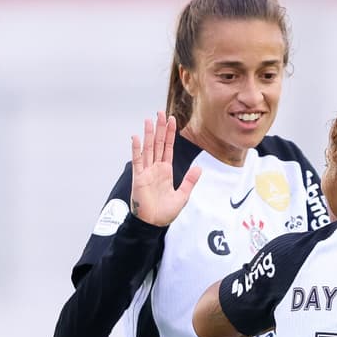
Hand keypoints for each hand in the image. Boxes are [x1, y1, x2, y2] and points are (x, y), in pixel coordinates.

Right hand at [130, 112, 201, 226]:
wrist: (153, 223)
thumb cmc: (165, 212)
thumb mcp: (182, 195)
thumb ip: (190, 181)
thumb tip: (199, 168)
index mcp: (165, 171)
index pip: (168, 148)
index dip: (170, 134)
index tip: (171, 120)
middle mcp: (155, 168)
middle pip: (158, 144)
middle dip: (160, 128)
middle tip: (160, 112)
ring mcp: (146, 171)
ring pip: (148, 148)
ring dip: (149, 134)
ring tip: (149, 120)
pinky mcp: (138, 177)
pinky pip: (138, 161)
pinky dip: (136, 149)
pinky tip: (136, 137)